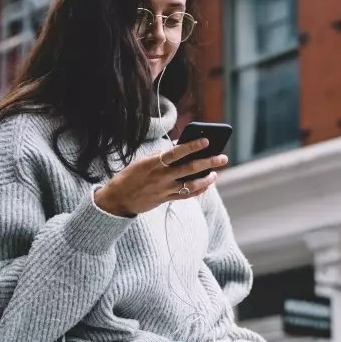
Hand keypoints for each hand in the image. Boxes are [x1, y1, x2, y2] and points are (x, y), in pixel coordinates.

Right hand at [94, 139, 227, 216]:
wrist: (117, 199)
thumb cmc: (129, 176)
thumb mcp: (142, 162)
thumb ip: (160, 156)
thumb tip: (178, 150)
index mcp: (154, 164)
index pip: (177, 153)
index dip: (192, 146)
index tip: (206, 141)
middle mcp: (161, 177)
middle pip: (190, 169)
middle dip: (208, 163)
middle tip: (222, 158)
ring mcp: (164, 190)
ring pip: (191, 185)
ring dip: (206, 179)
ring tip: (215, 173)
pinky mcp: (165, 199)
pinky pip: (186, 195)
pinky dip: (198, 190)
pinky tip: (206, 185)